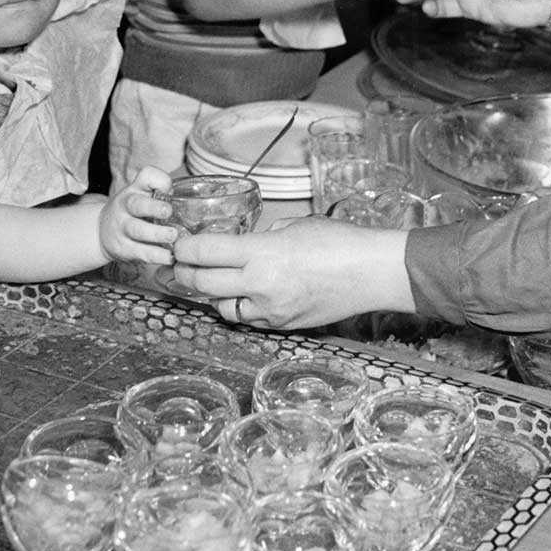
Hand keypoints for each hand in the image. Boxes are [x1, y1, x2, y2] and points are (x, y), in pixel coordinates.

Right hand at [98, 166, 177, 264]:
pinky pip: (140, 253)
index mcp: (135, 190)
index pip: (146, 177)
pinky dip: (156, 256)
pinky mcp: (124, 249)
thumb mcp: (141, 194)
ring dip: (157, 234)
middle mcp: (125, 207)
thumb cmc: (132, 210)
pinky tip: (170, 257)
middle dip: (153, 208)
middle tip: (168, 212)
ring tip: (173, 236)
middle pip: (136, 204)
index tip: (170, 189)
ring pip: (137, 230)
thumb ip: (162, 192)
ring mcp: (122, 228)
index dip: (159, 181)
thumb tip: (186, 199)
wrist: (101, 231)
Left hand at [173, 218, 411, 327]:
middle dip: (186, 274)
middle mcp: (261, 285)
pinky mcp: (282, 325)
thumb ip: (264, 236)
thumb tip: (246, 241)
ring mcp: (271, 310)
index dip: (184, 248)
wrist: (372, 272)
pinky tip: (246, 294)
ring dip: (212, 295)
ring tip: (212, 281)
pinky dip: (242, 307)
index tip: (178, 244)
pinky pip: (249, 319)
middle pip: (203, 284)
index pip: (204, 252)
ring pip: (222, 308)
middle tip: (181, 264)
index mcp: (262, 254)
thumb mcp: (296, 225)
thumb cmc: (341, 242)